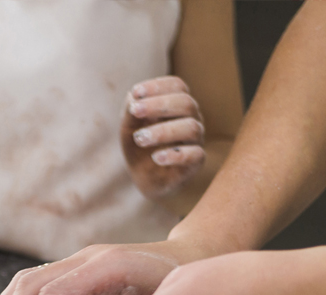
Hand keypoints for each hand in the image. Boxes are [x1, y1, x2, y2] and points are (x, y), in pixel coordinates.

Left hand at [121, 76, 205, 198]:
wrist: (145, 179)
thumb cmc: (139, 147)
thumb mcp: (128, 128)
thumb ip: (130, 111)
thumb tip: (133, 96)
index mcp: (177, 105)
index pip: (177, 86)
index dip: (158, 86)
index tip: (136, 92)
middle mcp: (191, 118)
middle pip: (186, 103)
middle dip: (159, 105)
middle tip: (135, 111)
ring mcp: (196, 140)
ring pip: (191, 128)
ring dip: (163, 131)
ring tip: (140, 138)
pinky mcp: (196, 162)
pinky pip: (195, 154)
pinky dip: (174, 155)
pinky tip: (156, 158)